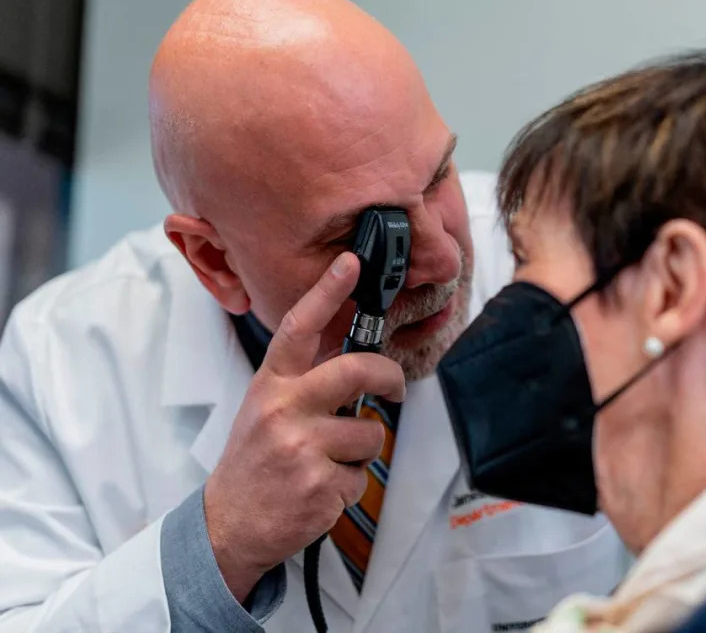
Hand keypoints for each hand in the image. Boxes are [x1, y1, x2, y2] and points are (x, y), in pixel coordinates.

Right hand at [203, 252, 405, 601]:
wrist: (229, 524)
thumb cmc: (253, 462)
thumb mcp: (265, 410)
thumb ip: (302, 382)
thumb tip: (351, 356)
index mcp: (271, 387)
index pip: (299, 328)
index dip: (327, 292)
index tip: (351, 263)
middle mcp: (284, 411)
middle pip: (356, 371)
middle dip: (389, 376)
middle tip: (394, 388)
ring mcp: (302, 449)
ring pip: (368, 434)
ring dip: (360, 451)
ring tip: (327, 462)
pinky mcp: (320, 486)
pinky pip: (361, 476)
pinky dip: (349, 484)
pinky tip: (320, 489)